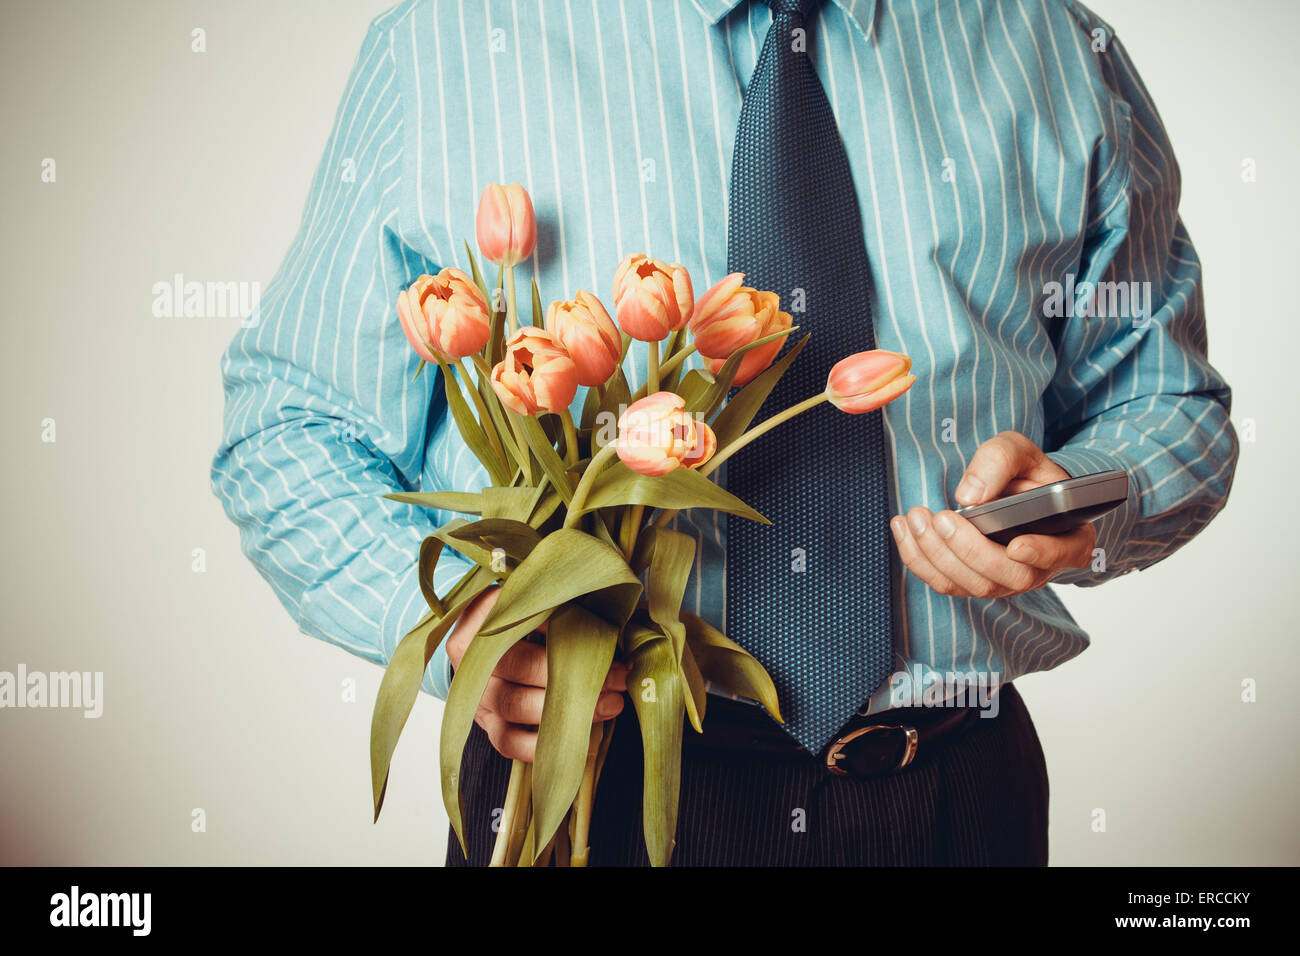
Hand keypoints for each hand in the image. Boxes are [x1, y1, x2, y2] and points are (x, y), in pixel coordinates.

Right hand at [445, 586, 629, 761]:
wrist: (498, 645)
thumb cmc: (529, 618)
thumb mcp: (539, 602)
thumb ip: (562, 606)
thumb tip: (608, 621)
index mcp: (478, 619)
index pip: (518, 620)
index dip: (561, 628)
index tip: (602, 632)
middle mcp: (470, 660)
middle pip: (519, 667)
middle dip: (572, 674)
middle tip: (619, 675)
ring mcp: (477, 695)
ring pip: (516, 706)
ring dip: (567, 709)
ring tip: (611, 704)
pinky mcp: (488, 725)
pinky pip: (510, 742)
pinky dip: (546, 745)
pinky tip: (584, 738)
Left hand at [890, 431, 1095, 598]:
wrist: (1014, 493)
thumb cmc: (1025, 474)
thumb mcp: (1020, 453)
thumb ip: (1000, 461)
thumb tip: (969, 496)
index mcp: (1068, 538)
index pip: (1061, 554)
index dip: (1041, 554)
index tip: (1017, 546)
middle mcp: (1038, 568)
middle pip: (1008, 576)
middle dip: (969, 550)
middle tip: (942, 518)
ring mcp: (1005, 581)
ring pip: (972, 585)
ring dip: (937, 554)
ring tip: (915, 517)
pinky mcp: (972, 581)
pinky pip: (945, 582)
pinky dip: (919, 558)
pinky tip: (903, 527)